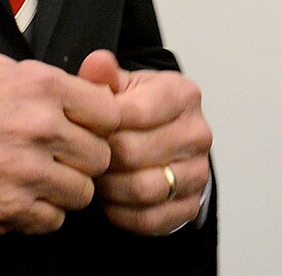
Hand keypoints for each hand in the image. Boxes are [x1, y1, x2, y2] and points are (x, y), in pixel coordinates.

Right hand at [0, 54, 119, 234]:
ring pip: (82, 193)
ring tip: (40, 178)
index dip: (99, 124)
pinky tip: (22, 196)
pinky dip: (42, 213)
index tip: (84, 129)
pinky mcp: (8, 211)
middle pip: (101, 156)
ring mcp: (25, 173)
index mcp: (41, 87)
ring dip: (66, 188)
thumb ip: (45, 80)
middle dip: (84, 158)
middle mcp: (39, 128)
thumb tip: (84, 90)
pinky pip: (53, 221)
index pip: (109, 113)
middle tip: (61, 157)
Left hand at [79, 49, 213, 234]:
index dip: (102, 124)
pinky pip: (149, 218)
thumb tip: (97, 63)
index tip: (83, 128)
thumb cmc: (139, 111)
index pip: (137, 112)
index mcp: (183, 94)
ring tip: (97, 179)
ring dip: (110, 188)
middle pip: (134, 153)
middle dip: (101, 158)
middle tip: (84, 158)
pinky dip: (122, 213)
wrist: (164, 140)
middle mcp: (198, 132)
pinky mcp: (191, 204)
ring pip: (143, 189)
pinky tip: (111, 200)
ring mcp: (198, 171)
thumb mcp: (122, 86)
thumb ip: (105, 76)